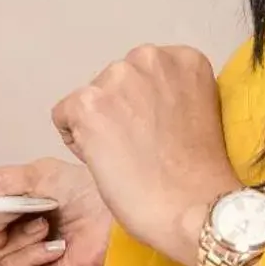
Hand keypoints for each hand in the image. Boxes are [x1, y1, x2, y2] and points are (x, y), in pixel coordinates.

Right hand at [0, 159, 110, 265]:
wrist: (113, 221)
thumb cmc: (89, 195)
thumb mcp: (42, 174)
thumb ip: (4, 180)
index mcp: (18, 214)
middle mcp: (21, 240)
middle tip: (4, 219)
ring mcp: (30, 264)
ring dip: (17, 240)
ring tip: (43, 226)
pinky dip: (31, 256)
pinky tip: (54, 246)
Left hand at [51, 45, 241, 265]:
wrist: (192, 208)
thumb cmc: (200, 174)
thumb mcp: (196, 112)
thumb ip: (170, 96)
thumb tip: (138, 107)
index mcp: (183, 59)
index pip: (144, 72)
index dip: (144, 107)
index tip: (157, 134)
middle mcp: (149, 58)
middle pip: (113, 81)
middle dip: (118, 111)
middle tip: (138, 148)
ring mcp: (116, 78)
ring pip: (89, 99)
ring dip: (97, 125)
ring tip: (124, 157)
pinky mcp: (87, 104)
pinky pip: (64, 116)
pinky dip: (76, 141)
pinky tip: (104, 161)